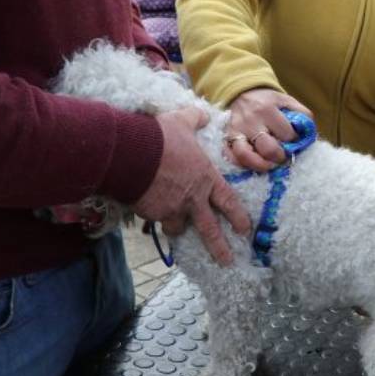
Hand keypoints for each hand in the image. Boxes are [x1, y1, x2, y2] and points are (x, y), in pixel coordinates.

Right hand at [132, 106, 251, 265]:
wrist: (129, 152)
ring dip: (176, 227)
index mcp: (205, 178)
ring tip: (172, 228)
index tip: (245, 230)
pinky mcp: (151, 213)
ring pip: (177, 227)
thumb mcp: (181, 122)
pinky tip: (145, 212)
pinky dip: (151, 218)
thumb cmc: (160, 137)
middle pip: (209, 229)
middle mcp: (192, 198)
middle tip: (227, 261)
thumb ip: (195, 119)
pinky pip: (153, 220)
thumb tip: (203, 114)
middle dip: (219, 248)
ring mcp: (171, 208)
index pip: (228, 201)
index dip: (238, 216)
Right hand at [225, 88, 312, 171]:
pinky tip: (252, 165)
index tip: (294, 143)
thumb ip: (301, 114)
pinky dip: (241, 165)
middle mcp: (251, 121)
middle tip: (283, 157)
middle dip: (280, 157)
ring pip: (245, 155)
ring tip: (269, 166)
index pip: (286, 134)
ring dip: (261, 165)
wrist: (241, 92)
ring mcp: (236, 131)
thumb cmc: (268, 101)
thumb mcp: (286, 101)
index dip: (294, 142)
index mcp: (267, 109)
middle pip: (268, 148)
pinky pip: (230, 157)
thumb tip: (309, 134)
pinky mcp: (226, 138)